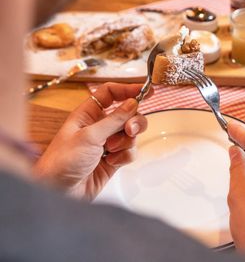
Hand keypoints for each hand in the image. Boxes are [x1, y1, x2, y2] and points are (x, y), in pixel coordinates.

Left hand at [33, 83, 147, 199]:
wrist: (60, 192)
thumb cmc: (63, 160)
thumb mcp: (90, 135)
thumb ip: (115, 119)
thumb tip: (133, 102)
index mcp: (89, 113)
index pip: (111, 93)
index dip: (128, 89)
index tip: (146, 91)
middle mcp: (100, 125)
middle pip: (127, 113)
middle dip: (133, 121)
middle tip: (130, 129)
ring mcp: (108, 142)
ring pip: (131, 133)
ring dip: (125, 141)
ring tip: (111, 149)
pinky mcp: (114, 158)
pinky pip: (130, 151)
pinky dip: (124, 156)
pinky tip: (111, 161)